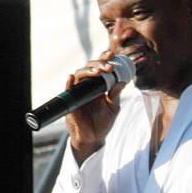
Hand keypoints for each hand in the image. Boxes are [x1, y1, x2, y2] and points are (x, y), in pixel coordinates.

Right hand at [66, 48, 125, 163]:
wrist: (94, 139)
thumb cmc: (103, 123)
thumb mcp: (113, 108)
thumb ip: (116, 95)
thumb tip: (123, 81)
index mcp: (98, 85)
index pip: (100, 68)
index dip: (105, 59)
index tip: (113, 53)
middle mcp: (87, 86)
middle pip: (89, 68)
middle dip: (99, 64)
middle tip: (109, 67)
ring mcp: (79, 93)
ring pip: (79, 75)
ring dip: (88, 71)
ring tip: (98, 72)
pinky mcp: (72, 102)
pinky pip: (68, 91)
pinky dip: (69, 83)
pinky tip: (71, 78)